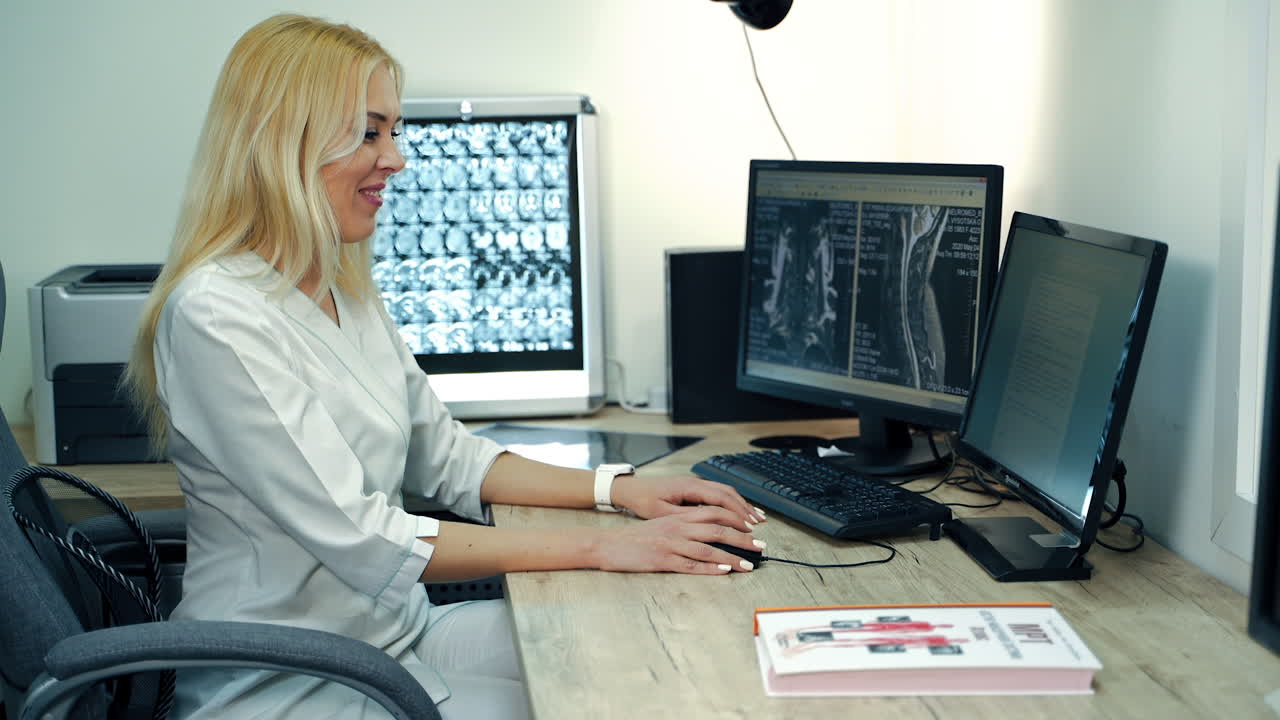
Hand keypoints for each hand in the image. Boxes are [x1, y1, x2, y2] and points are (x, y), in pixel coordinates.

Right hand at [592, 506, 762, 573]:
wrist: (608, 544)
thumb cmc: (637, 537)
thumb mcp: (663, 523)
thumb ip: (686, 524)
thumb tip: (712, 530)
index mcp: (679, 517)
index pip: (715, 513)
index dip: (737, 519)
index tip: (753, 528)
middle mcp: (678, 527)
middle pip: (717, 529)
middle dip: (742, 538)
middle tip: (760, 546)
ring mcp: (671, 544)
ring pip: (708, 548)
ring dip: (731, 557)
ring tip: (748, 565)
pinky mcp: (663, 560)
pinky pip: (690, 564)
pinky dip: (709, 568)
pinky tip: (723, 571)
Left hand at [610, 474, 765, 527]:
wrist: (631, 489)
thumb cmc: (644, 500)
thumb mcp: (663, 513)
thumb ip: (686, 517)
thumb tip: (708, 525)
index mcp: (689, 487)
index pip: (721, 498)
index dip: (737, 512)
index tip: (749, 526)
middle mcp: (695, 482)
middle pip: (728, 493)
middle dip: (745, 508)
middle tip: (759, 524)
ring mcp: (696, 484)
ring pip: (725, 492)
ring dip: (741, 505)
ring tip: (755, 518)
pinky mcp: (694, 488)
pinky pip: (718, 494)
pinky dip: (731, 503)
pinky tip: (738, 512)